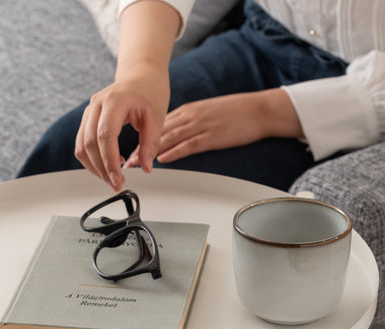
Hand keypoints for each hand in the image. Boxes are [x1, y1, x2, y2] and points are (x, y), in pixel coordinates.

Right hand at [74, 0, 179, 190]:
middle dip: (101, 168)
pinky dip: (92, 158)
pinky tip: (109, 164)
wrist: (141, 75)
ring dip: (94, 166)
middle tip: (116, 184)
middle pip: (90, 143)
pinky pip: (82, 143)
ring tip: (112, 178)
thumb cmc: (150, 92)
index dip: (109, 161)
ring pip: (81, 145)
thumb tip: (145, 168)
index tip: (118, 179)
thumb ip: (151, 144)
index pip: (105, 135)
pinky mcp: (88, 118)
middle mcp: (96, 104)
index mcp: (114, 100)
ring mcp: (89, 110)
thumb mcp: (157, 117)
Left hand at [125, 89, 303, 165]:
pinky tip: (163, 158)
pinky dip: (174, 151)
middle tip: (124, 159)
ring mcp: (201, 126)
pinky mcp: (213, 136)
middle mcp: (191, 116)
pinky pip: (189, 144)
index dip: (141, 137)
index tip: (127, 148)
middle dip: (139, 146)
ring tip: (136, 162)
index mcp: (189, 111)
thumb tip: (174, 134)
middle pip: (159, 132)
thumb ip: (190, 123)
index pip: (159, 125)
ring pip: (170, 138)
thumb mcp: (208, 113)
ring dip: (150, 151)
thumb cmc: (237, 113)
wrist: (260, 109)